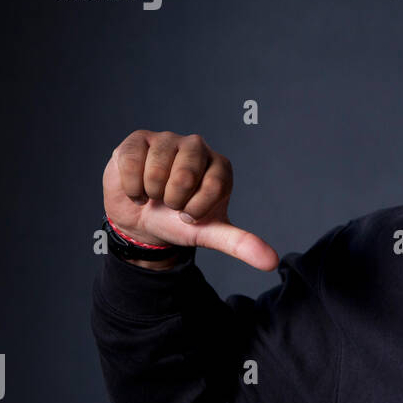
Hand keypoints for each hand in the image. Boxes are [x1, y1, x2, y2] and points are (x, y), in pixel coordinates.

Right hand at [102, 130, 279, 270]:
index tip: (189, 213)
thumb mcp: (209, 233)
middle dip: (172, 200)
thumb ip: (241, 244)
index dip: (195, 209)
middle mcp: (197, 147)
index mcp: (220, 166)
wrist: (142, 220)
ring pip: (157, 170)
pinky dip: (131, 185)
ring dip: (151, 193)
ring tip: (153, 194)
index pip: (214, 186)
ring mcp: (167, 140)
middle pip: (185, 175)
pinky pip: (132, 162)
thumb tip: (271, 262)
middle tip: (170, 203)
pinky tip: (137, 188)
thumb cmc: (179, 221)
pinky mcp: (137, 140)